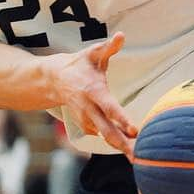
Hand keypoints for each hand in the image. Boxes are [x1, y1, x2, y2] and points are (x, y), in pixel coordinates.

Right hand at [52, 33, 137, 158]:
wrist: (54, 79)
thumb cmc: (79, 64)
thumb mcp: (93, 53)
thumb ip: (109, 47)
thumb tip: (121, 35)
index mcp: (93, 92)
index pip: (110, 108)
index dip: (122, 120)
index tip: (135, 131)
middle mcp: (88, 109)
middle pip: (107, 131)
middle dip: (123, 145)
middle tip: (139, 156)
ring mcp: (86, 120)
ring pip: (105, 137)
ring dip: (121, 147)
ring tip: (138, 158)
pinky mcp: (85, 125)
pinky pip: (101, 136)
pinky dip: (114, 143)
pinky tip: (128, 149)